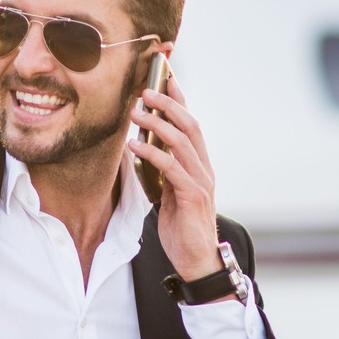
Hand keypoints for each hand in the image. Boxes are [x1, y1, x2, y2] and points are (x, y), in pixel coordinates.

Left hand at [128, 72, 225, 284]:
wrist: (197, 260)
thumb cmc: (181, 227)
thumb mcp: (168, 193)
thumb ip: (161, 172)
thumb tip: (141, 151)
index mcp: (199, 165)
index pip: (191, 125)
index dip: (179, 100)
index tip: (165, 77)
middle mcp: (204, 168)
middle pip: (190, 125)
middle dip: (169, 103)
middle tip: (146, 89)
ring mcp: (201, 181)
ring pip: (182, 142)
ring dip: (158, 124)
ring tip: (136, 113)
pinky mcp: (193, 197)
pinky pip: (172, 168)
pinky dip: (152, 154)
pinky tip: (134, 146)